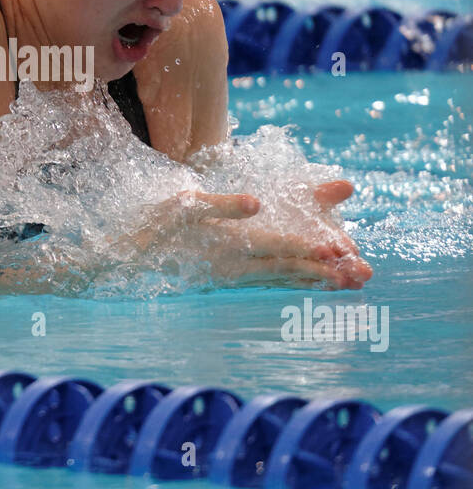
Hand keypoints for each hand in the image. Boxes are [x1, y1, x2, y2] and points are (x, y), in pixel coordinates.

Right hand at [120, 183, 371, 288]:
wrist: (125, 260)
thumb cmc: (153, 226)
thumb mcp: (184, 204)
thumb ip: (222, 204)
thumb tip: (257, 203)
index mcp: (229, 244)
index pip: (279, 245)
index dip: (310, 248)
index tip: (340, 252)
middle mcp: (236, 265)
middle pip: (289, 267)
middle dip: (327, 272)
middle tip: (363, 276)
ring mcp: (233, 276)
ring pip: (282, 278)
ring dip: (317, 282)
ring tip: (350, 285)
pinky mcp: (228, 280)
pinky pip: (269, 282)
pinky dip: (294, 283)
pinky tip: (310, 285)